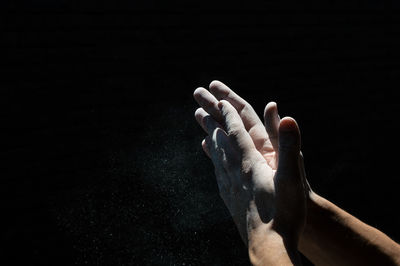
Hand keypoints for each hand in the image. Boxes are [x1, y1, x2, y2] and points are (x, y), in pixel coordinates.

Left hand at [193, 81, 306, 250]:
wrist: (269, 247)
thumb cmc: (284, 214)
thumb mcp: (292, 177)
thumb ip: (289, 147)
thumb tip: (287, 116)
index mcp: (251, 164)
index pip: (236, 133)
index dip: (228, 115)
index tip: (220, 101)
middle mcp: (236, 173)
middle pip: (221, 142)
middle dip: (212, 123)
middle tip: (200, 109)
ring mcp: (231, 188)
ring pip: (218, 158)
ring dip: (211, 141)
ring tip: (204, 132)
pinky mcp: (232, 201)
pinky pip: (219, 175)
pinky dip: (214, 163)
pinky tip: (214, 164)